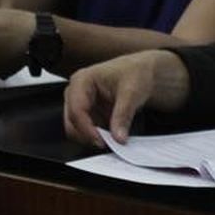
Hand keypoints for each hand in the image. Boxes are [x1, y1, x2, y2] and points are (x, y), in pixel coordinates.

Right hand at [64, 50, 189, 145]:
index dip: (87, 129)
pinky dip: (99, 135)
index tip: (102, 141)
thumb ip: (123, 116)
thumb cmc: (135, 72)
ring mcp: (81, 103)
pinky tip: (113, 133)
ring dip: (94, 136)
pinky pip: (87, 130)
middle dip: (88, 135)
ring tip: (114, 136)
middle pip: (72, 121)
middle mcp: (76, 91)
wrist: (142, 71)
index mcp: (82, 80)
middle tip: (109, 143)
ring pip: (77, 128)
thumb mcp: (132, 93)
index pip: (77, 110)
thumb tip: (118, 137)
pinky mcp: (88, 112)